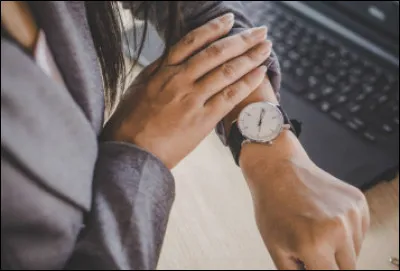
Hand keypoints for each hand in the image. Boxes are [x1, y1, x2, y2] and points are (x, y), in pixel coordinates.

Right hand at [102, 13, 271, 167]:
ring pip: (226, 71)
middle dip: (242, 39)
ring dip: (250, 57)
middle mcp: (180, 80)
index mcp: (163, 70)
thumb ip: (158, 70)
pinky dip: (247, 83)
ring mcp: (192, 99)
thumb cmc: (131, 122)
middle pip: (217, 53)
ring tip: (266, 48)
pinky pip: (229, 97)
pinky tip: (260, 72)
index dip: (214, 28)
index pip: (193, 41)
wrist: (132, 151)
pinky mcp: (202, 119)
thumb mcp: (139, 87)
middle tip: (260, 31)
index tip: (230, 20)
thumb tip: (171, 57)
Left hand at [240, 131, 369, 269]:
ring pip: (356, 251)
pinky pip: (360, 232)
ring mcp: (350, 213)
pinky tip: (325, 219)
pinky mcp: (358, 202)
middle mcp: (337, 229)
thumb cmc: (272, 206)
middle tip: (312, 251)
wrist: (278, 169)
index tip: (314, 265)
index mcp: (314, 244)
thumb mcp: (276, 248)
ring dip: (340, 249)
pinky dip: (347, 232)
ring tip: (316, 231)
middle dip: (330, 265)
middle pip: (348, 269)